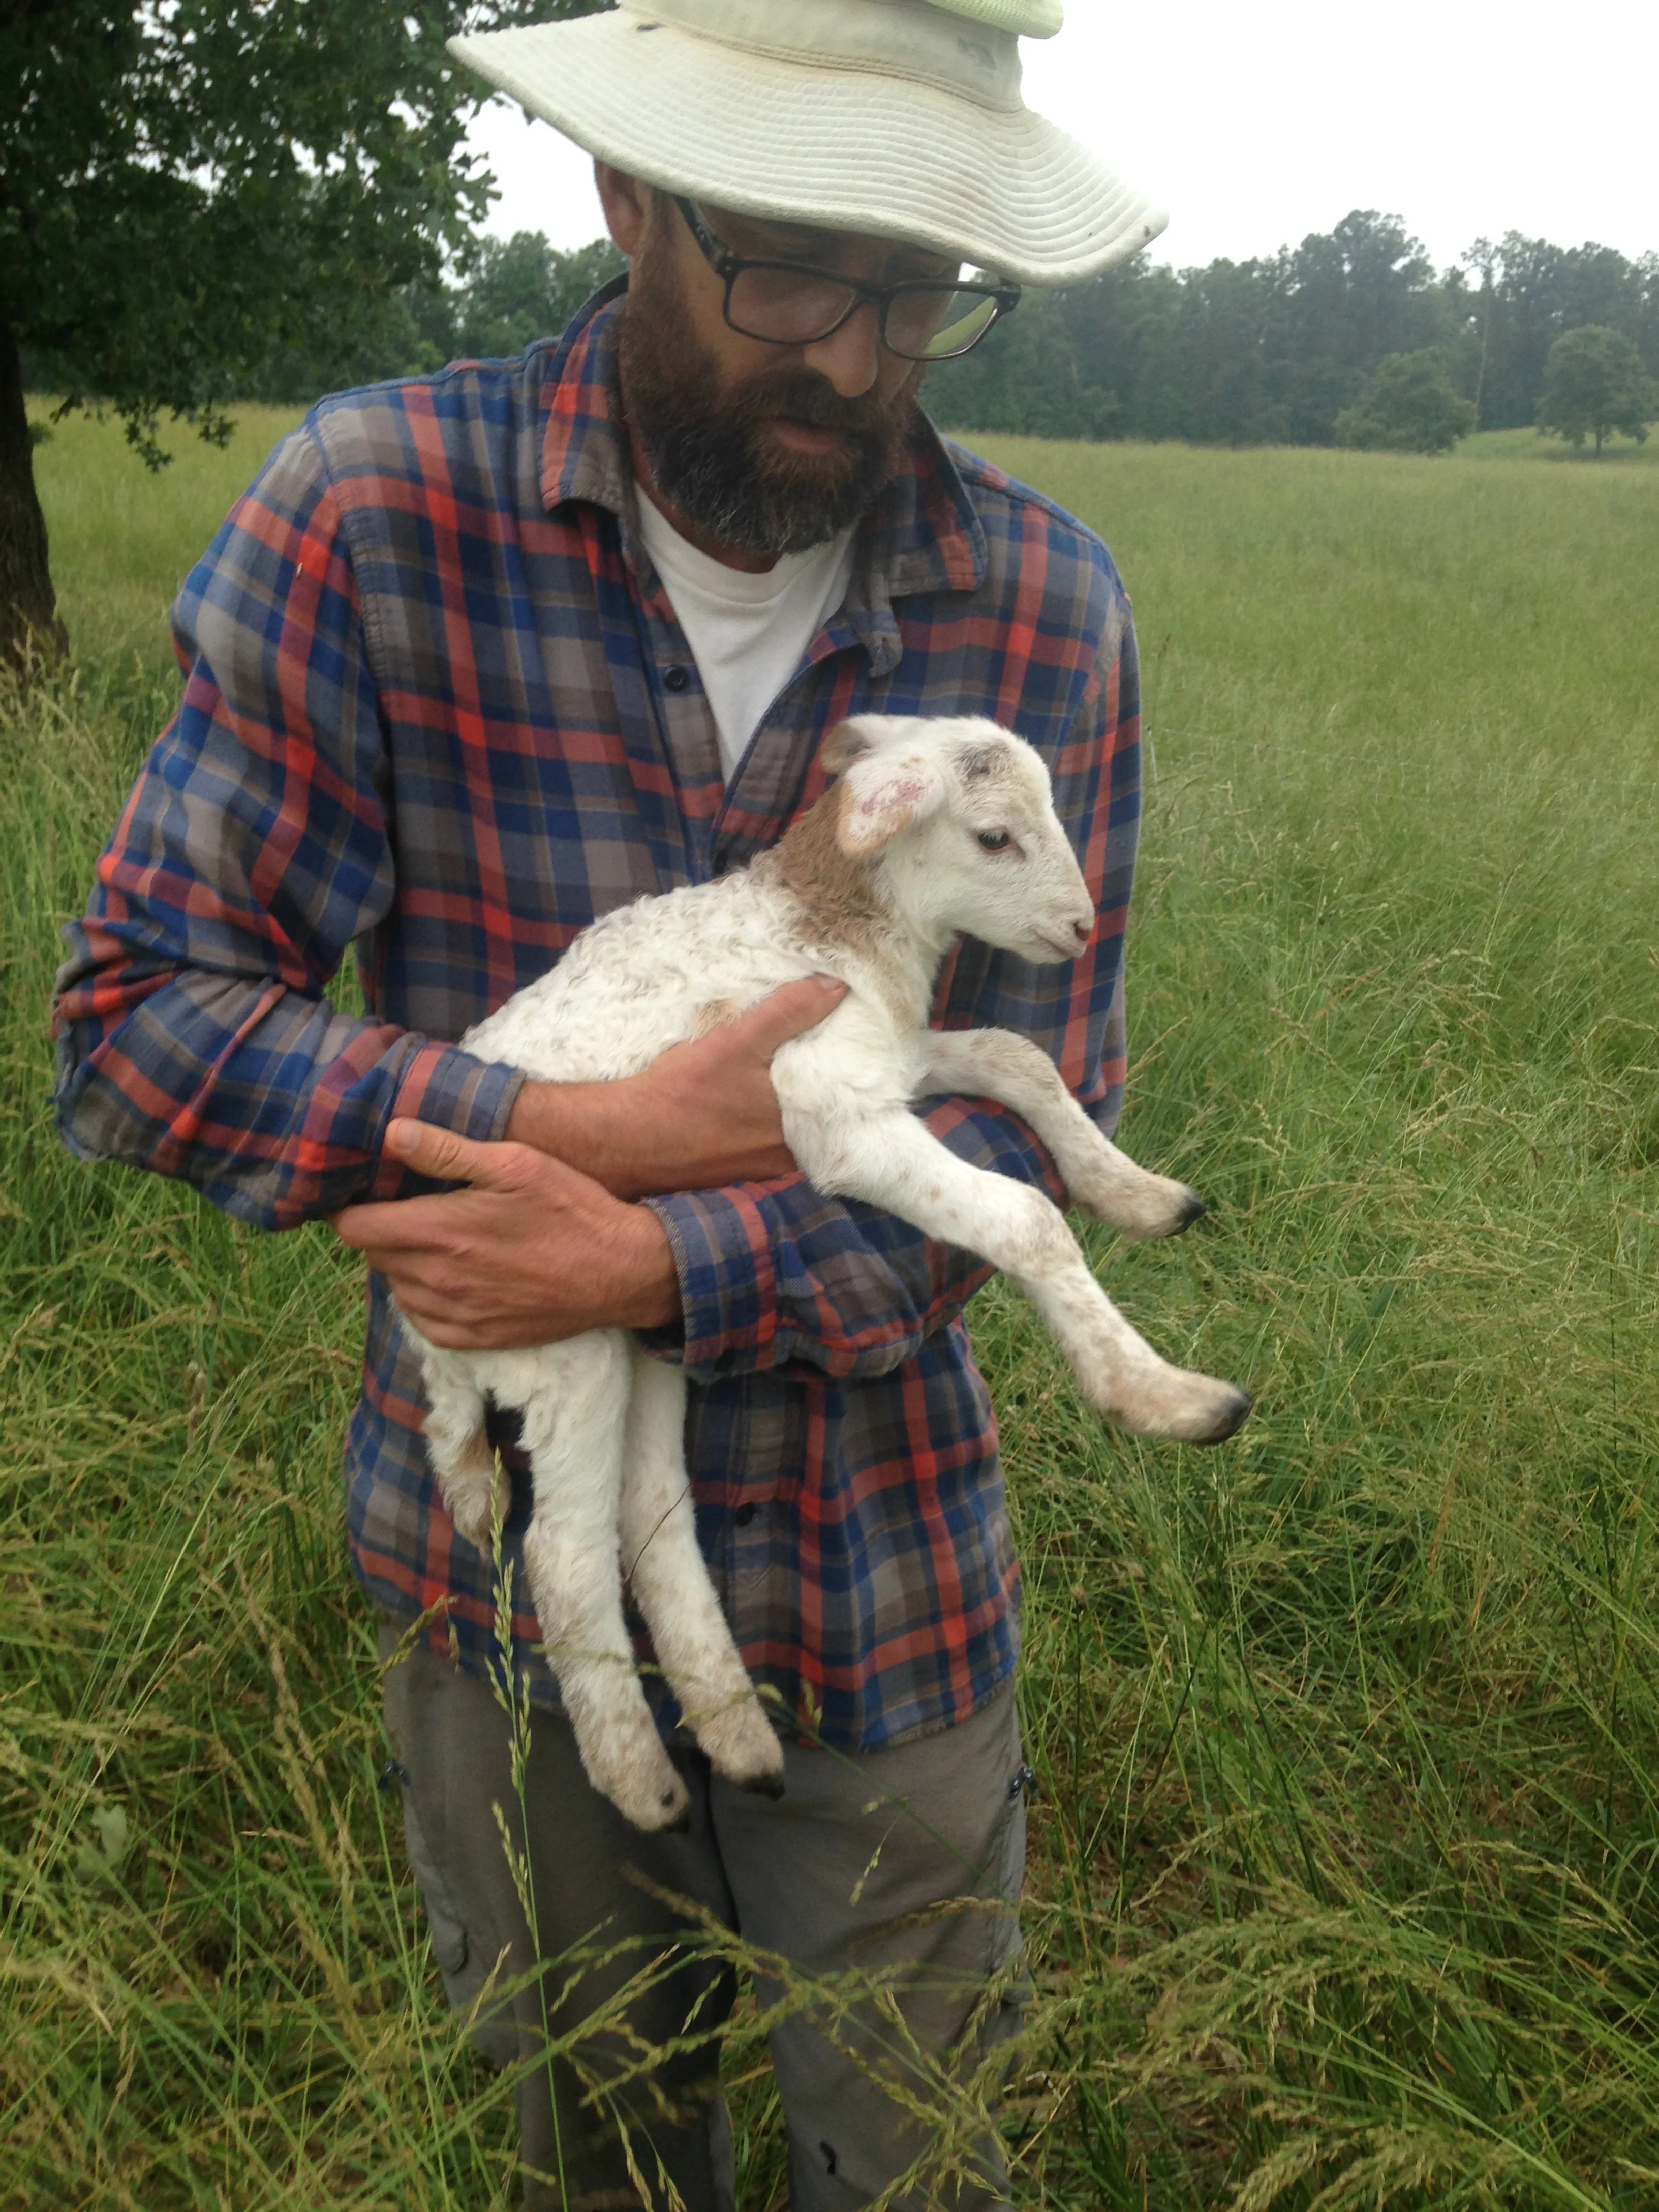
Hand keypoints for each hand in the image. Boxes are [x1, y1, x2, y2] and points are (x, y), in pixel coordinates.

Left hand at [331, 1121, 680, 1349]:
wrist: (620, 1271)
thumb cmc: (571, 1209)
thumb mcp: (514, 1163)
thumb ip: (447, 1151)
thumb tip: (393, 1133)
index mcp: (439, 1232)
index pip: (355, 1228)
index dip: (350, 1207)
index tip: (364, 1192)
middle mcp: (437, 1280)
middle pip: (373, 1256)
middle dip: (380, 1230)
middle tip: (406, 1208)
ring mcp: (455, 1314)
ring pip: (396, 1288)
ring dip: (403, 1264)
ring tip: (434, 1240)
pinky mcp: (476, 1337)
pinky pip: (423, 1321)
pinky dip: (423, 1298)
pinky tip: (448, 1276)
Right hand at [505, 974, 847, 1199]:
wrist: (624, 1140)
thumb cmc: (682, 1091)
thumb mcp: (736, 1042)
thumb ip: (787, 1014)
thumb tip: (836, 988)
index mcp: (799, 1128)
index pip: (844, 1100)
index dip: (850, 1073)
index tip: (854, 1045)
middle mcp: (787, 1156)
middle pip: (821, 1116)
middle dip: (823, 1087)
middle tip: (825, 1050)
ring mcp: (761, 1168)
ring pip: (793, 1131)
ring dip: (793, 1105)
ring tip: (790, 1067)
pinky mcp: (734, 1170)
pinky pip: (764, 1142)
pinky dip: (766, 1121)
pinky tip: (751, 1098)